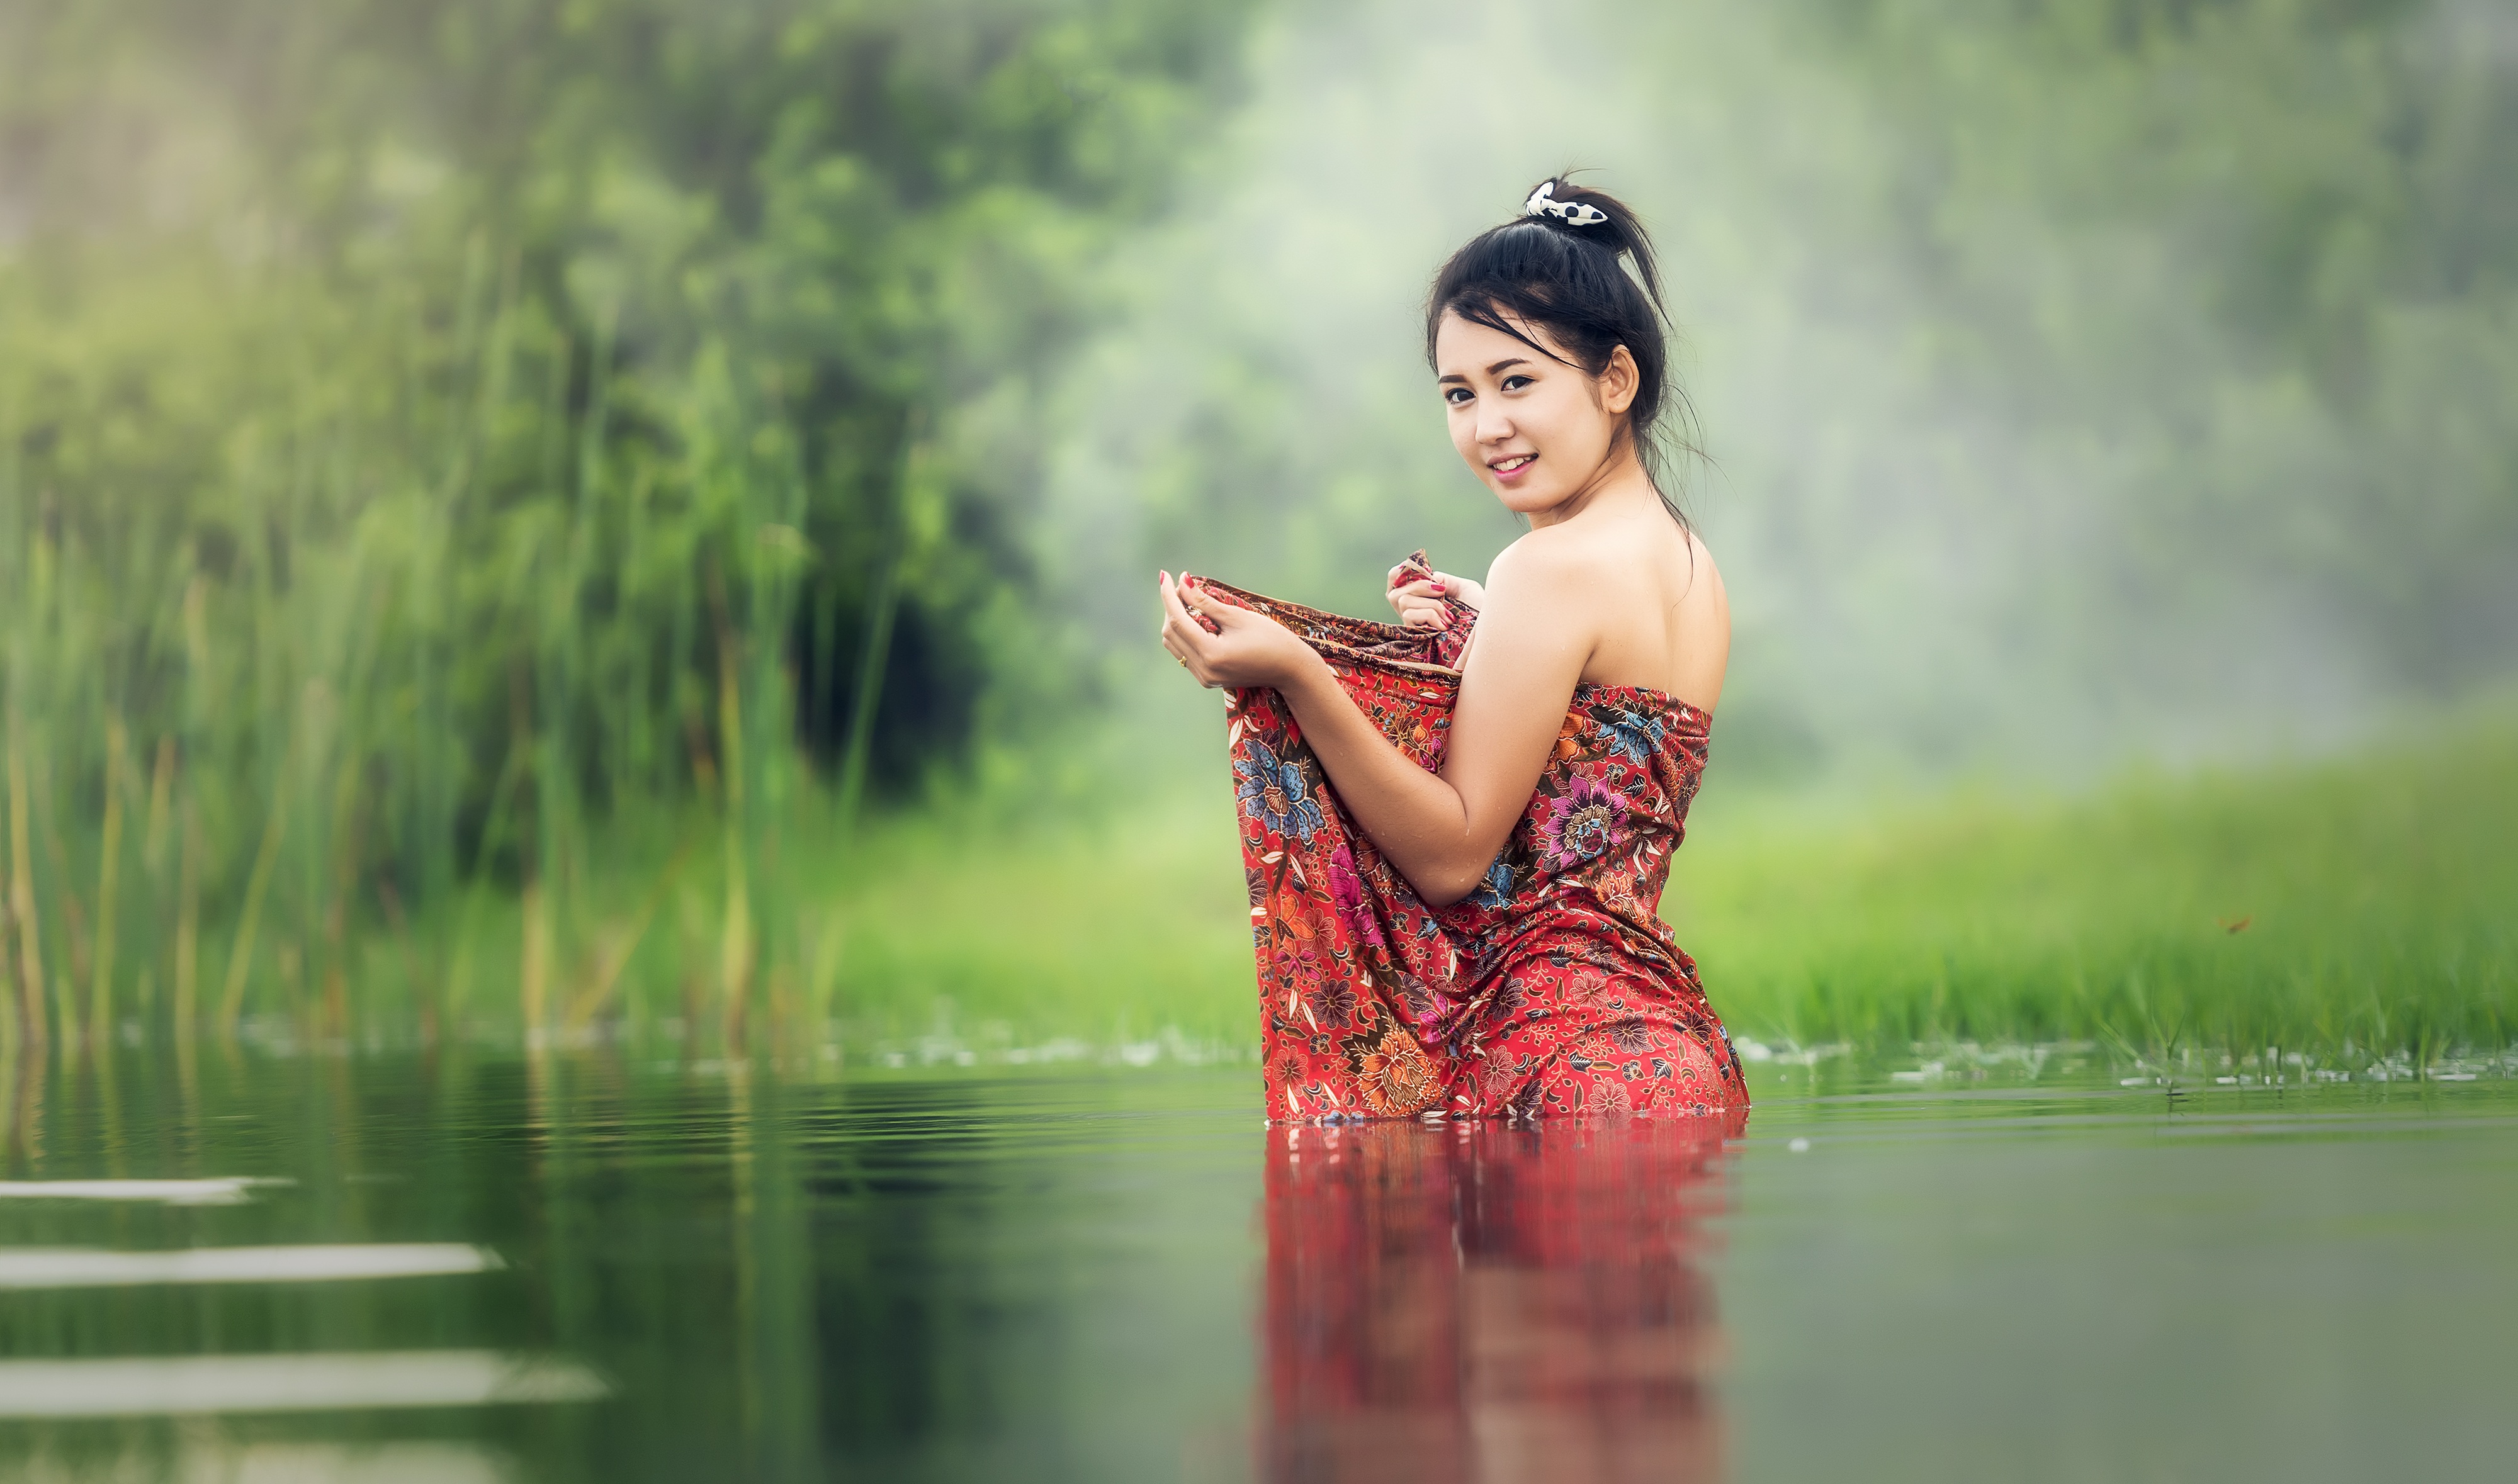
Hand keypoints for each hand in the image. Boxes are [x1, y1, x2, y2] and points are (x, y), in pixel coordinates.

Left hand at [1159, 571, 1315, 689]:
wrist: (1291, 670)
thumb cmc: (1272, 639)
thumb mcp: (1238, 616)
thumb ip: (1206, 601)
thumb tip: (1183, 581)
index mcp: (1211, 654)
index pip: (1177, 620)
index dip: (1168, 595)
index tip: (1165, 575)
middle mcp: (1203, 670)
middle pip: (1171, 633)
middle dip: (1171, 607)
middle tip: (1181, 586)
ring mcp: (1204, 677)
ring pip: (1174, 644)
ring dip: (1176, 621)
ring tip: (1188, 600)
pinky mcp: (1208, 679)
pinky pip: (1185, 653)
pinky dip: (1185, 634)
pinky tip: (1195, 619)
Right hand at [1385, 566, 1484, 628]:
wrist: (1490, 629)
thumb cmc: (1479, 611)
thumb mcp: (1462, 587)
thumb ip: (1440, 579)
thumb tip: (1424, 577)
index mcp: (1422, 598)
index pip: (1394, 580)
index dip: (1401, 572)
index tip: (1422, 572)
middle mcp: (1413, 612)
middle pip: (1395, 592)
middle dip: (1420, 586)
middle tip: (1441, 591)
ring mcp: (1413, 626)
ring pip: (1403, 602)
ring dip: (1431, 603)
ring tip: (1449, 615)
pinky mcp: (1416, 637)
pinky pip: (1410, 615)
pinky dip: (1430, 614)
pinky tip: (1445, 625)